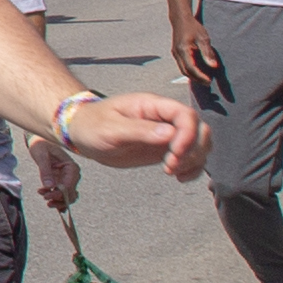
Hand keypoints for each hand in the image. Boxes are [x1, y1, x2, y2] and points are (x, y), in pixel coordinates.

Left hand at [28, 136, 79, 211]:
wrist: (40, 142)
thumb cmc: (41, 145)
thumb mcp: (41, 155)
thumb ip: (45, 170)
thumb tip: (49, 186)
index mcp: (71, 167)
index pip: (69, 186)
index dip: (59, 193)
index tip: (46, 196)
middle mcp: (72, 175)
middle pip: (71, 194)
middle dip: (58, 199)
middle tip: (45, 197)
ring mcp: (68, 179)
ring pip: (68, 197)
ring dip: (57, 201)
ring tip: (44, 197)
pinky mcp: (62, 182)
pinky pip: (63, 195)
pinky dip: (58, 200)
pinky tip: (50, 203)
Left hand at [49, 90, 205, 184]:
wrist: (82, 132)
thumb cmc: (93, 125)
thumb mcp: (111, 128)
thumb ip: (140, 130)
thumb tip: (170, 134)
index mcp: (153, 106)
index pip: (186, 115)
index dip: (188, 135)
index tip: (174, 154)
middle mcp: (164, 118)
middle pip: (200, 129)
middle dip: (193, 150)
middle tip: (170, 166)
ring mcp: (167, 134)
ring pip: (199, 144)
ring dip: (194, 160)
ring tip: (172, 172)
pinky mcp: (165, 149)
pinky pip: (190, 157)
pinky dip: (192, 168)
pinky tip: (179, 177)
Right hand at [168, 10, 225, 91]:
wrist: (180, 19)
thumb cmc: (193, 27)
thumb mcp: (203, 38)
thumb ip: (207, 52)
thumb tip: (213, 66)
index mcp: (183, 50)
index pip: (191, 68)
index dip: (200, 76)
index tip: (210, 81)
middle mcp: (177, 54)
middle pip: (185, 72)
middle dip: (197, 79)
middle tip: (208, 83)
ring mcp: (175, 54)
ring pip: (183, 70)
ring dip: (193, 76)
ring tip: (204, 79)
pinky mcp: (176, 53)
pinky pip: (182, 66)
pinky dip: (190, 71)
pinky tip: (198, 71)